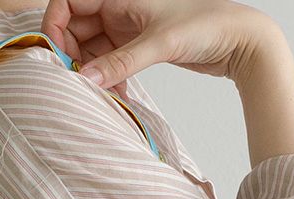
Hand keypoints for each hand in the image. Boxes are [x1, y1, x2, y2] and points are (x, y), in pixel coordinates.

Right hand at [40, 0, 279, 99]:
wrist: (238, 40)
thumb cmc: (205, 25)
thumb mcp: (159, 43)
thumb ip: (121, 63)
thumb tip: (85, 80)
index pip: (68, 2)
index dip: (56, 26)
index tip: (58, 56)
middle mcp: (118, 7)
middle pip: (75, 29)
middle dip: (73, 56)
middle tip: (79, 83)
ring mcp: (126, 27)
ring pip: (91, 49)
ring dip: (92, 73)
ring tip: (102, 93)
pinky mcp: (136, 46)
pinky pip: (110, 62)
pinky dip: (108, 79)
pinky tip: (117, 95)